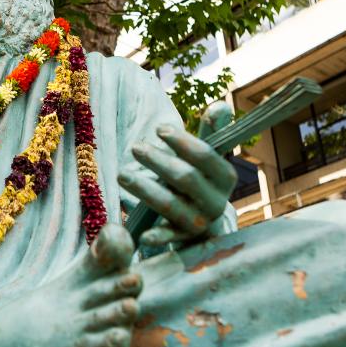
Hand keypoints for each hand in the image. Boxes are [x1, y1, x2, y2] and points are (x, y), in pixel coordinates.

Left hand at [118, 124, 236, 248]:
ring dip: (145, 189)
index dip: (182, 141)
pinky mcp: (182, 241)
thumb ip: (211, 134)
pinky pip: (169, 239)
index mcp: (224, 177)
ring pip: (171, 205)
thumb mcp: (207, 160)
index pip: (206, 156)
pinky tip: (142, 236)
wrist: (204, 224)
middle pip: (186, 178)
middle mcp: (216, 202)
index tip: (158, 129)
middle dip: (158, 161)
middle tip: (134, 147)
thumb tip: (219, 106)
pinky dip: (157, 238)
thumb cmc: (199, 181)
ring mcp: (200, 223)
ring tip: (121, 174)